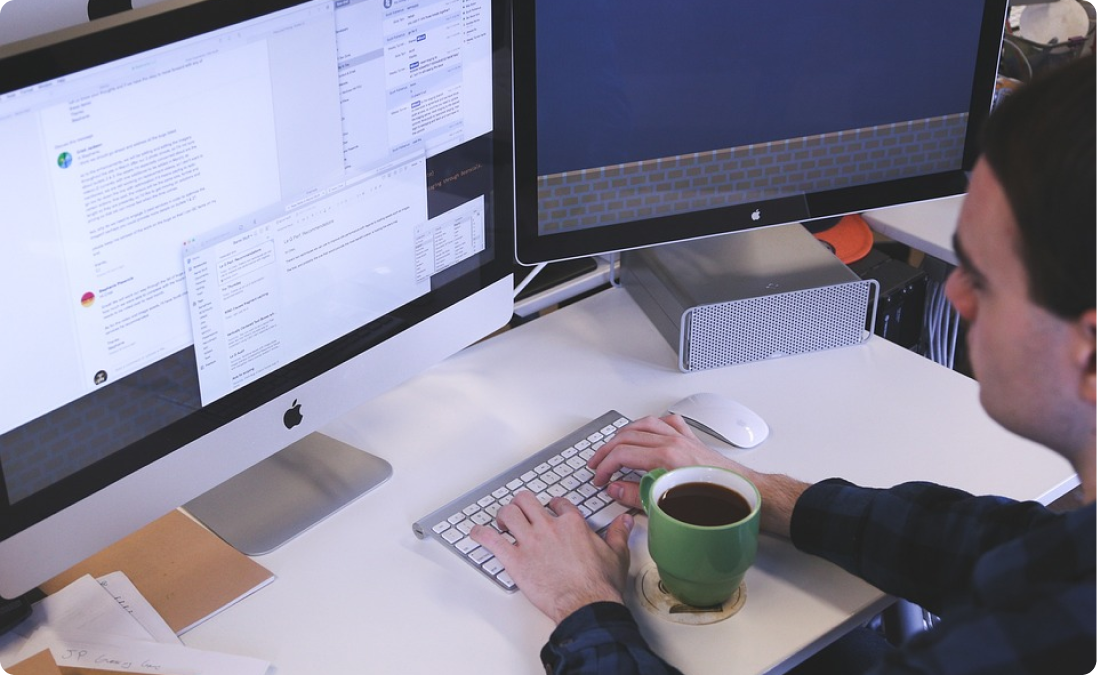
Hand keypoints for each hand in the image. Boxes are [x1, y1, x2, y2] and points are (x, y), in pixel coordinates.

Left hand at [470, 491, 633, 623]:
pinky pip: (491, 540)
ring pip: (508, 514)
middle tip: (520, 511)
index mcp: (572, 523)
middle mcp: (549, 527)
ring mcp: (530, 542)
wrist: (587, 605)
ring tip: (502, 522)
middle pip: (527, 501)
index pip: (558, 503)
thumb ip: (618, 534)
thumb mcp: (616, 554)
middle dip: (521, 504)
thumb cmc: (600, 585)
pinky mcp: (515, 560)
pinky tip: (476, 534)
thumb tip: (624, 522)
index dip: (552, 505)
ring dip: (502, 516)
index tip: (550, 510)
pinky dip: (480, 534)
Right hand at [589, 414, 740, 508]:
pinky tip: (648, 432)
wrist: (748, 496)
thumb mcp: (670, 506)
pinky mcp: (693, 441)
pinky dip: (653, 425)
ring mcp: (684, 438)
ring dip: (624, 434)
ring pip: (645, 424)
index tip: (600, 479)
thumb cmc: (718, 503)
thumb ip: (638, 495)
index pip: (623, 454)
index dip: (605, 467)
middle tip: (597, 465)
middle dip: (607, 450)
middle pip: (628, 436)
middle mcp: (674, 442)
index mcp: (667, 457)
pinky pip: (668, 423)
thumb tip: (616, 489)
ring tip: (613, 445)